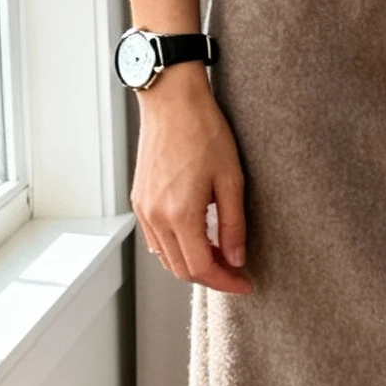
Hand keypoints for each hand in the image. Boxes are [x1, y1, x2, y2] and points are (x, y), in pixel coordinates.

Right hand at [131, 64, 251, 291]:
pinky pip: (156, 239)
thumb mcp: (231, 180)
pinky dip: (176, 248)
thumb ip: (233, 225)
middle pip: (181, 269)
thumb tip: (237, 259)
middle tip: (237, 271)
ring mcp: (143, 209)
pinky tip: (197, 238)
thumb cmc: (203, 131)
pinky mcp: (139, 200)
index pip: (202, 268)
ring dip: (193, 263)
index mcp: (180, 214)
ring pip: (166, 258)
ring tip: (220, 255)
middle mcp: (156, 217)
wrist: (172, 102)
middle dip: (211, 277)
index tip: (245, 283)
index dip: (226, 282)